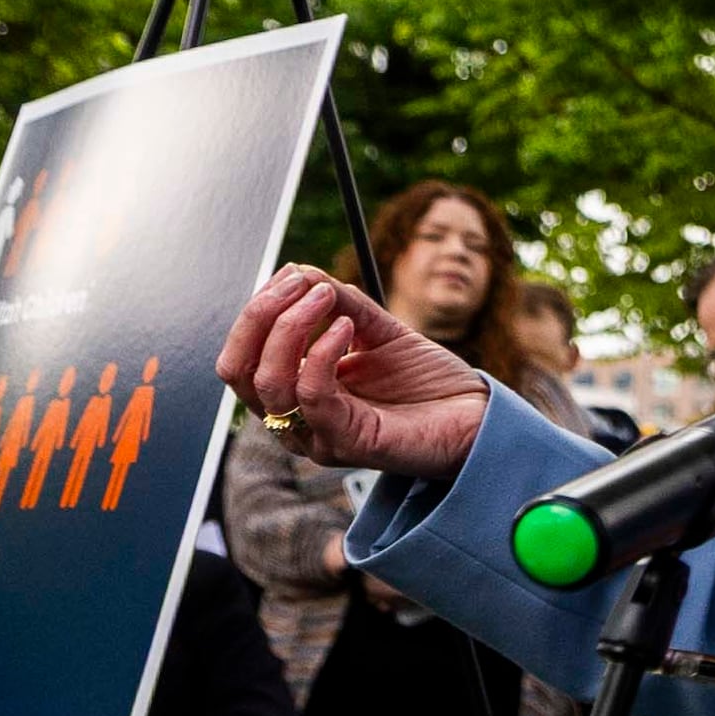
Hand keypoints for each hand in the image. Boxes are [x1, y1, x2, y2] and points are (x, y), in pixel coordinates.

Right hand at [220, 269, 487, 479]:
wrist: (477, 417)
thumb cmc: (428, 381)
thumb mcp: (379, 330)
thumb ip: (340, 304)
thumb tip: (299, 271)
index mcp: (294, 392)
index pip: (242, 354)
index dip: (258, 309)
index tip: (293, 272)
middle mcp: (295, 419)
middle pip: (237, 370)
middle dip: (258, 316)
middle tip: (297, 281)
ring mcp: (317, 436)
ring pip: (266, 382)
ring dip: (289, 327)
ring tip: (328, 295)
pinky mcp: (346, 444)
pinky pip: (311, 396)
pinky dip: (320, 353)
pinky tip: (347, 327)